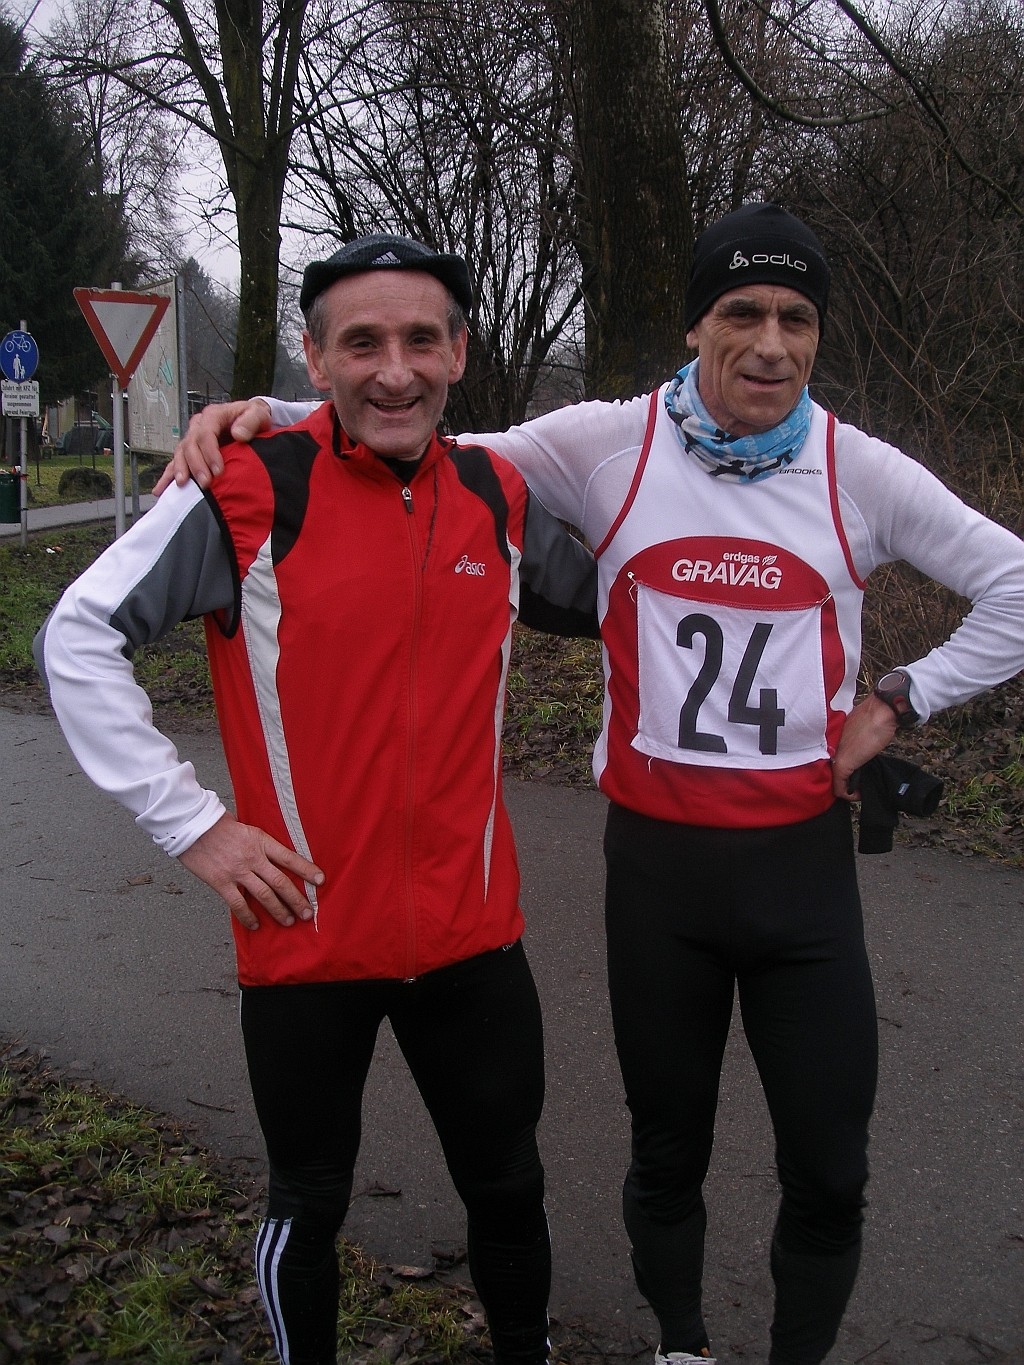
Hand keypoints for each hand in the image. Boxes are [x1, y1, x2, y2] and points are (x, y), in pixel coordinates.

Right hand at [153, 399, 273, 493]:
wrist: (251, 422)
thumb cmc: (254, 418)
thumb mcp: (258, 414)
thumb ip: (251, 421)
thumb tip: (238, 434)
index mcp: (213, 415)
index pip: (206, 433)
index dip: (210, 452)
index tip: (218, 470)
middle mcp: (199, 426)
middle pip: (191, 445)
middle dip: (196, 465)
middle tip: (205, 483)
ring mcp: (193, 438)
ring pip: (181, 453)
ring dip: (180, 470)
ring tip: (182, 485)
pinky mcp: (191, 451)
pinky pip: (176, 462)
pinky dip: (168, 476)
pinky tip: (161, 489)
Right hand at [178, 811, 323, 929]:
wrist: (192, 825)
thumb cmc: (218, 825)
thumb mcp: (247, 828)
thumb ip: (260, 844)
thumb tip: (274, 858)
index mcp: (261, 841)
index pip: (290, 857)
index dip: (306, 869)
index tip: (320, 880)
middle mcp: (253, 857)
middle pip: (281, 882)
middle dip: (297, 899)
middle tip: (308, 913)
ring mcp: (237, 871)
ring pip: (264, 895)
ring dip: (278, 910)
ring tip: (288, 921)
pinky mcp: (221, 882)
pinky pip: (238, 904)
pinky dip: (248, 917)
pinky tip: (255, 925)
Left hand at [831, 694, 898, 800]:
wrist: (881, 711)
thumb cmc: (873, 717)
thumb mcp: (858, 732)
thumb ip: (851, 743)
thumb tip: (857, 752)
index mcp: (831, 740)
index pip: (829, 762)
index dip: (836, 774)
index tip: (848, 780)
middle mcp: (829, 748)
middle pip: (828, 772)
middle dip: (840, 782)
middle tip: (851, 787)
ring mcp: (835, 756)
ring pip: (833, 780)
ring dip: (845, 788)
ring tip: (854, 790)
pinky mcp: (842, 764)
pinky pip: (839, 787)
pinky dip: (848, 794)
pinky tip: (856, 794)